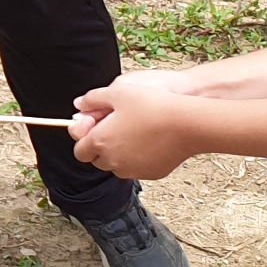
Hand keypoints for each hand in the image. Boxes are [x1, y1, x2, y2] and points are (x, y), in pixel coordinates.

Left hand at [70, 79, 201, 180]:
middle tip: (115, 126)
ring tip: (134, 130)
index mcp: (100, 141)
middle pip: (97, 159)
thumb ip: (93, 99)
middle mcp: (113, 161)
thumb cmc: (153, 105)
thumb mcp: (118, 92)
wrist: (187, 123)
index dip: (85, 137)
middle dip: (101, 145)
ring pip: (117, 165)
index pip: (80, 150)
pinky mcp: (150, 174)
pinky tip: (150, 139)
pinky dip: (138, 158)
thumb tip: (79, 104)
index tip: (95, 124)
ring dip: (119, 153)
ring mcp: (132, 170)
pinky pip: (137, 167)